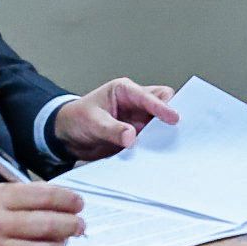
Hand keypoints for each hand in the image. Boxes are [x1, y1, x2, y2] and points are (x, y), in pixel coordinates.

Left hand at [53, 78, 178, 160]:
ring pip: (161, 123)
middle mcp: (135, 103)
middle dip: (170, 116)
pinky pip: (153, 139)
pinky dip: (157, 146)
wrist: (68, 137)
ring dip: (164, 133)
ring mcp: (138, 120)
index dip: (163, 107)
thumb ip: (112, 129)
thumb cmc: (77, 119)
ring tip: (172, 145)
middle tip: (178, 130)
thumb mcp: (92, 122)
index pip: (150, 96)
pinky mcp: (138, 135)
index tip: (174, 118)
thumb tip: (131, 136)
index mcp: (125, 90)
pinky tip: (160, 155)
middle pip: (163, 104)